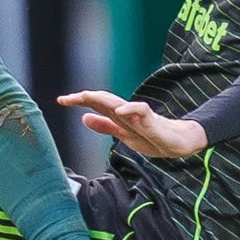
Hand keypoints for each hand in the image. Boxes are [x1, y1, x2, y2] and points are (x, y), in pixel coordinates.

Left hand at [59, 89, 209, 157]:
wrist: (178, 142)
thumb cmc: (151, 137)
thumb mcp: (123, 134)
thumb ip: (105, 126)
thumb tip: (84, 119)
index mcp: (118, 115)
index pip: (96, 104)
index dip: (79, 101)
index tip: (61, 100)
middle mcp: (126, 111)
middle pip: (103, 100)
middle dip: (85, 98)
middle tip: (66, 98)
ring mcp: (139, 115)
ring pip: (118, 103)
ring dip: (101, 99)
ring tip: (84, 97)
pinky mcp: (153, 120)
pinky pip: (141, 111)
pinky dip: (130, 109)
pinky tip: (120, 110)